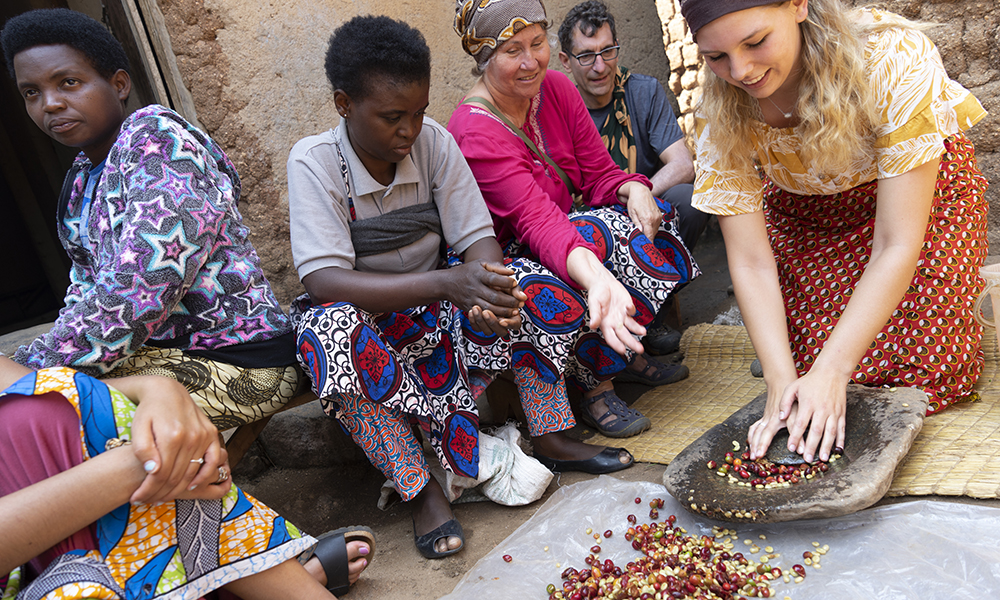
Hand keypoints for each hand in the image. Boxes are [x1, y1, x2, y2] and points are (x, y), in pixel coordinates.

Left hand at [115, 376, 225, 503]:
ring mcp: (203, 436)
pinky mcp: (211, 434)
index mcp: (171, 436)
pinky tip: (192, 486)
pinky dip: (204, 476)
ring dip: (177, 489)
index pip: (160, 475)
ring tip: (161, 496)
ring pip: (192, 473)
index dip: (147, 490)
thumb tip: (153, 470)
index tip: (135, 499)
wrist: (167, 390)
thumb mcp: (137, 428)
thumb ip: (142, 449)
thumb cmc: (148, 411)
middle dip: (159, 493)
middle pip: (176, 477)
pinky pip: (213, 461)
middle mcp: (191, 437)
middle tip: (146, 500)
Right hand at [468, 262, 526, 336]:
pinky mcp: (469, 308)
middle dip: (509, 301)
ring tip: (515, 312)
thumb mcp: (480, 263)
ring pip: (490, 308)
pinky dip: (494, 318)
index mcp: (479, 275)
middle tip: (520, 303)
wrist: (447, 283)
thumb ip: (496, 267)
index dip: (506, 282)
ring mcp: (471, 299)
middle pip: (494, 297)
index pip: (494, 279)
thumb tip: (512, 272)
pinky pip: (483, 315)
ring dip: (504, 312)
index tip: (514, 283)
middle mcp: (475, 288)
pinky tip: (503, 318)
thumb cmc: (468, 272)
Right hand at [585, 269, 645, 355]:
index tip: (622, 350)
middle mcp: (614, 323)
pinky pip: (632, 312)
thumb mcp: (593, 303)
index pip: (611, 338)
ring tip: (643, 332)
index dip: (616, 345)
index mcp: (604, 324)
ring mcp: (622, 316)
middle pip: (624, 335)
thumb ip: (595, 314)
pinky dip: (632, 311)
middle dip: (632, 343)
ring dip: (638, 330)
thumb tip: (593, 325)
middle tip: (639, 350)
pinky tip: (629, 307)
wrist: (603, 283)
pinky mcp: (627, 308)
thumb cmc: (596, 294)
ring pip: (631, 327)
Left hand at [620, 181, 661, 240]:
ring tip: (642, 235)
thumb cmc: (634, 202)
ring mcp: (658, 217)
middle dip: (647, 239)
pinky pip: (656, 226)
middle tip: (641, 243)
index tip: (645, 249)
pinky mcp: (659, 215)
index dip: (647, 243)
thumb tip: (639, 234)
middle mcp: (655, 218)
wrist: (641, 191)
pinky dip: (651, 229)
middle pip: (652, 235)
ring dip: (649, 234)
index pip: (649, 236)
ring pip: (655, 231)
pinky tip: (646, 228)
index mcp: (647, 219)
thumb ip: (636, 225)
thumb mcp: (632, 214)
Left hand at [748, 369, 846, 462]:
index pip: (800, 424)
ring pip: (830, 432)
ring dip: (826, 446)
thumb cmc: (810, 381)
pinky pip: (841, 428)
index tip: (791, 448)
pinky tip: (838, 450)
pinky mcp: (841, 412)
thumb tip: (781, 417)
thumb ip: (785, 402)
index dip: (796, 437)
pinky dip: (840, 440)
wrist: (831, 372)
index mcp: (808, 404)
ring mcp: (833, 411)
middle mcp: (821, 409)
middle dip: (811, 446)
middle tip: (807, 459)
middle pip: (816, 431)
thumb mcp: (792, 387)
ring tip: (822, 458)